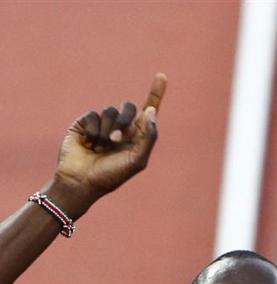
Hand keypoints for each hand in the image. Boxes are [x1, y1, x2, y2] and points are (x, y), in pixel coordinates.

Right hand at [54, 73, 166, 205]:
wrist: (81, 182)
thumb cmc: (111, 176)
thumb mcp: (136, 161)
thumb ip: (148, 137)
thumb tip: (151, 111)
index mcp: (136, 138)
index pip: (147, 111)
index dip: (155, 94)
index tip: (162, 76)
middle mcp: (120, 129)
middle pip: (129, 107)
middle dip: (125, 120)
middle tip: (118, 137)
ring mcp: (102, 125)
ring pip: (110, 111)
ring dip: (107, 131)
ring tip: (101, 148)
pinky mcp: (85, 123)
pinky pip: (94, 115)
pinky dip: (94, 131)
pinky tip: (89, 144)